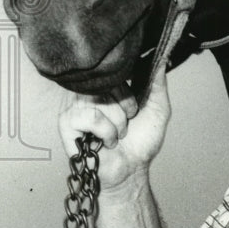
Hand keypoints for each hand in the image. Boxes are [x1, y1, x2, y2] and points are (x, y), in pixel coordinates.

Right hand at [57, 72, 171, 192]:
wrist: (131, 169)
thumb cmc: (141, 141)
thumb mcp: (157, 108)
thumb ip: (158, 83)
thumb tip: (162, 58)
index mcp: (107, 85)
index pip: (115, 70)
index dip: (128, 91)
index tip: (134, 110)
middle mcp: (89, 92)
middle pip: (108, 84)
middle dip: (125, 107)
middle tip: (125, 123)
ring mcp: (75, 106)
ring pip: (100, 101)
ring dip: (117, 123)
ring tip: (116, 134)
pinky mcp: (67, 123)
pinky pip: (91, 117)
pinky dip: (105, 132)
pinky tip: (104, 142)